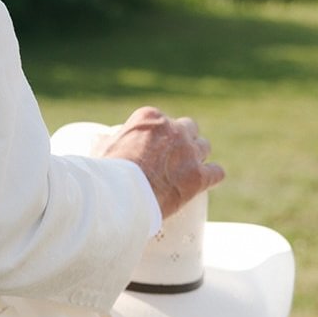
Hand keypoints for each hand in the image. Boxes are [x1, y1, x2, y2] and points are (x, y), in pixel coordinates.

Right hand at [95, 106, 224, 219]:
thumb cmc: (107, 175)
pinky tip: (207, 181)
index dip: (161, 137)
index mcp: (150, 118)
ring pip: (204, 147)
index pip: (163, 121)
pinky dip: (212, 176)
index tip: (156, 150)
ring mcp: (188, 152)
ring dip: (198, 158)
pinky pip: (217, 172)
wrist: (120, 197)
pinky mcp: (198, 177)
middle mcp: (173, 130)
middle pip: (189, 129)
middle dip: (184, 142)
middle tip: (175, 159)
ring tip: (188, 173)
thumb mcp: (101, 150)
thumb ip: (107, 141)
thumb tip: (101, 138)